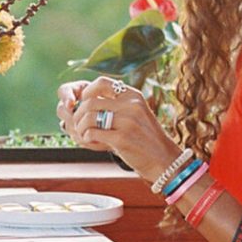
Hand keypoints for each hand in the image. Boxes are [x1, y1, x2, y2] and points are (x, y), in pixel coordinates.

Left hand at [57, 76, 176, 183]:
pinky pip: (92, 133)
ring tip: (83, 135)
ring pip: (88, 117)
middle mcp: (131, 105)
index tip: (83, 104)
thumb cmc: (146, 137)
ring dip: (80, 127)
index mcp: (133, 96)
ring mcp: (127, 122)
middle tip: (78, 125)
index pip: (101, 83)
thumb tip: (86, 100)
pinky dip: (86, 138)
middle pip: (90, 102)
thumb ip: (118, 104)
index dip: (87, 92)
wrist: (163, 159)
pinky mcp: (121, 139)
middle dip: (78, 114)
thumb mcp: (137, 113)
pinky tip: (92, 142)